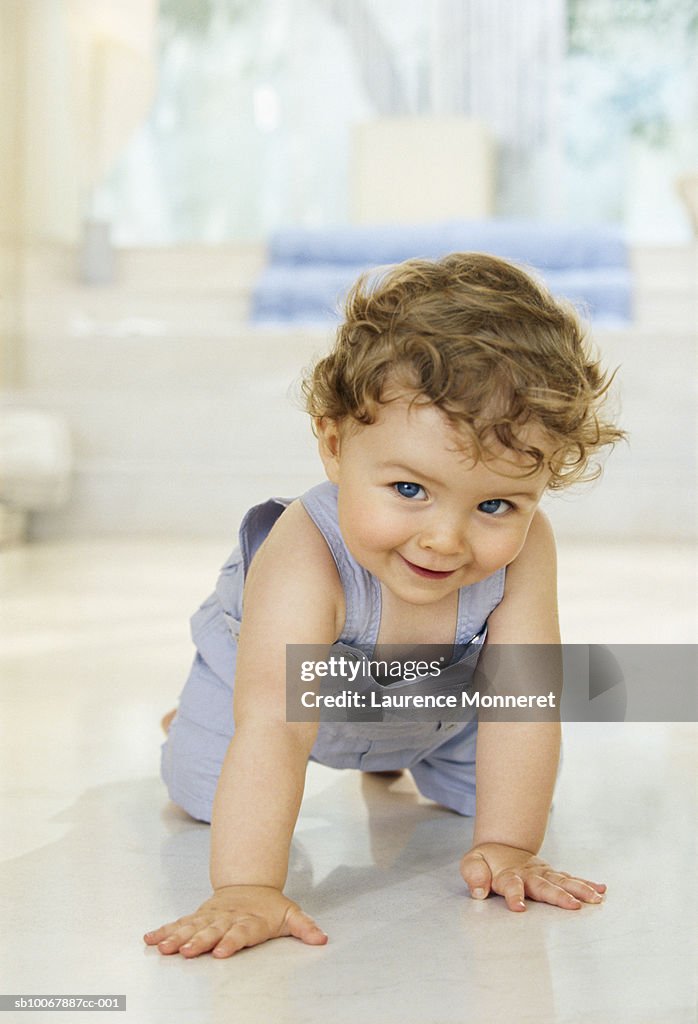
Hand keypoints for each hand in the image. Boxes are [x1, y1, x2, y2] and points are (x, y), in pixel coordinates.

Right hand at [144, 885, 327, 957]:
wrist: (250, 882)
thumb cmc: (270, 907)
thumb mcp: (291, 913)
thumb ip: (304, 927)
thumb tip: (321, 938)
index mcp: (249, 920)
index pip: (241, 932)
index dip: (231, 942)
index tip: (221, 952)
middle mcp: (226, 919)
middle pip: (212, 931)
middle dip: (199, 941)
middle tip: (186, 952)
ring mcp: (210, 917)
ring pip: (191, 927)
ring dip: (177, 938)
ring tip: (162, 948)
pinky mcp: (198, 916)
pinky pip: (179, 924)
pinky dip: (164, 931)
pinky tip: (149, 939)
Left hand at [460, 843, 605, 911]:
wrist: (502, 847)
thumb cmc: (487, 861)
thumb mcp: (472, 863)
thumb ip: (473, 874)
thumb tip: (478, 890)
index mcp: (508, 874)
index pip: (511, 886)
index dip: (514, 896)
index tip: (519, 908)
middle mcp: (529, 874)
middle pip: (544, 886)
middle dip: (559, 896)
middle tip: (573, 906)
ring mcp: (543, 874)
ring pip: (562, 882)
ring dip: (579, 890)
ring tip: (596, 899)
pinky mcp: (553, 876)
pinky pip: (571, 880)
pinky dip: (586, 884)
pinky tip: (601, 890)